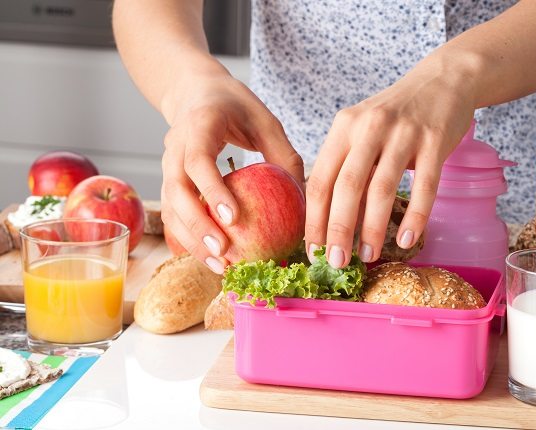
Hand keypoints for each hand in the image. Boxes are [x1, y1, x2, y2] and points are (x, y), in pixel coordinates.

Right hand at [160, 72, 303, 272]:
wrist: (195, 92)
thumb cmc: (236, 106)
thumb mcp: (266, 121)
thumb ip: (284, 155)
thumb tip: (305, 198)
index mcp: (199, 125)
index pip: (198, 161)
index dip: (212, 191)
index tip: (232, 219)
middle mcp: (175, 146)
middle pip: (177, 191)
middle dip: (198, 226)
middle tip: (224, 252)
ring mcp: (167, 166)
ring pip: (170, 208)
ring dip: (192, 240)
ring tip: (220, 265)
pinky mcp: (169, 182)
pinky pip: (173, 214)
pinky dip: (189, 239)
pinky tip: (212, 259)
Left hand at [305, 53, 477, 267]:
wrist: (442, 81)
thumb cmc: (396, 115)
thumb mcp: (362, 130)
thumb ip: (347, 167)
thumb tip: (329, 221)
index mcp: (344, 127)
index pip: (320, 180)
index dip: (314, 219)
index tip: (313, 250)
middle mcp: (369, 128)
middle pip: (346, 187)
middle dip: (338, 230)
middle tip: (336, 263)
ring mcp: (403, 134)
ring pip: (382, 189)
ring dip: (372, 228)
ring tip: (368, 256)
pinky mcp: (434, 141)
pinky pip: (424, 186)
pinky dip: (415, 217)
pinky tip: (406, 240)